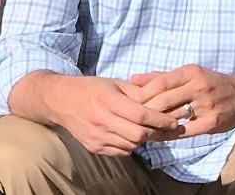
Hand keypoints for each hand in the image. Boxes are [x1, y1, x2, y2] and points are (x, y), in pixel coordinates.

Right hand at [51, 76, 182, 155]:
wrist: (61, 101)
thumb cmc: (91, 89)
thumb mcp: (115, 83)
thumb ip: (138, 92)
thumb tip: (164, 100)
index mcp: (108, 100)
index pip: (141, 115)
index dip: (160, 119)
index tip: (173, 121)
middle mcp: (101, 120)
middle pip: (138, 134)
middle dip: (156, 132)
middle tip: (167, 129)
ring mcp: (96, 136)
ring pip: (131, 145)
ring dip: (144, 140)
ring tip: (150, 130)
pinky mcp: (93, 147)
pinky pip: (121, 151)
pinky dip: (131, 145)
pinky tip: (131, 135)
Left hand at [130, 64, 234, 136]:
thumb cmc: (210, 83)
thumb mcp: (189, 74)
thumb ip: (161, 76)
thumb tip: (133, 79)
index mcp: (190, 72)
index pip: (160, 82)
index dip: (142, 93)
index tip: (128, 101)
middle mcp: (198, 87)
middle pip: (164, 100)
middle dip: (145, 110)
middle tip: (130, 117)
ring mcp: (205, 105)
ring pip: (173, 115)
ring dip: (154, 123)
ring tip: (140, 127)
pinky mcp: (210, 122)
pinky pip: (184, 131)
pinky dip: (168, 134)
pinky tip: (157, 136)